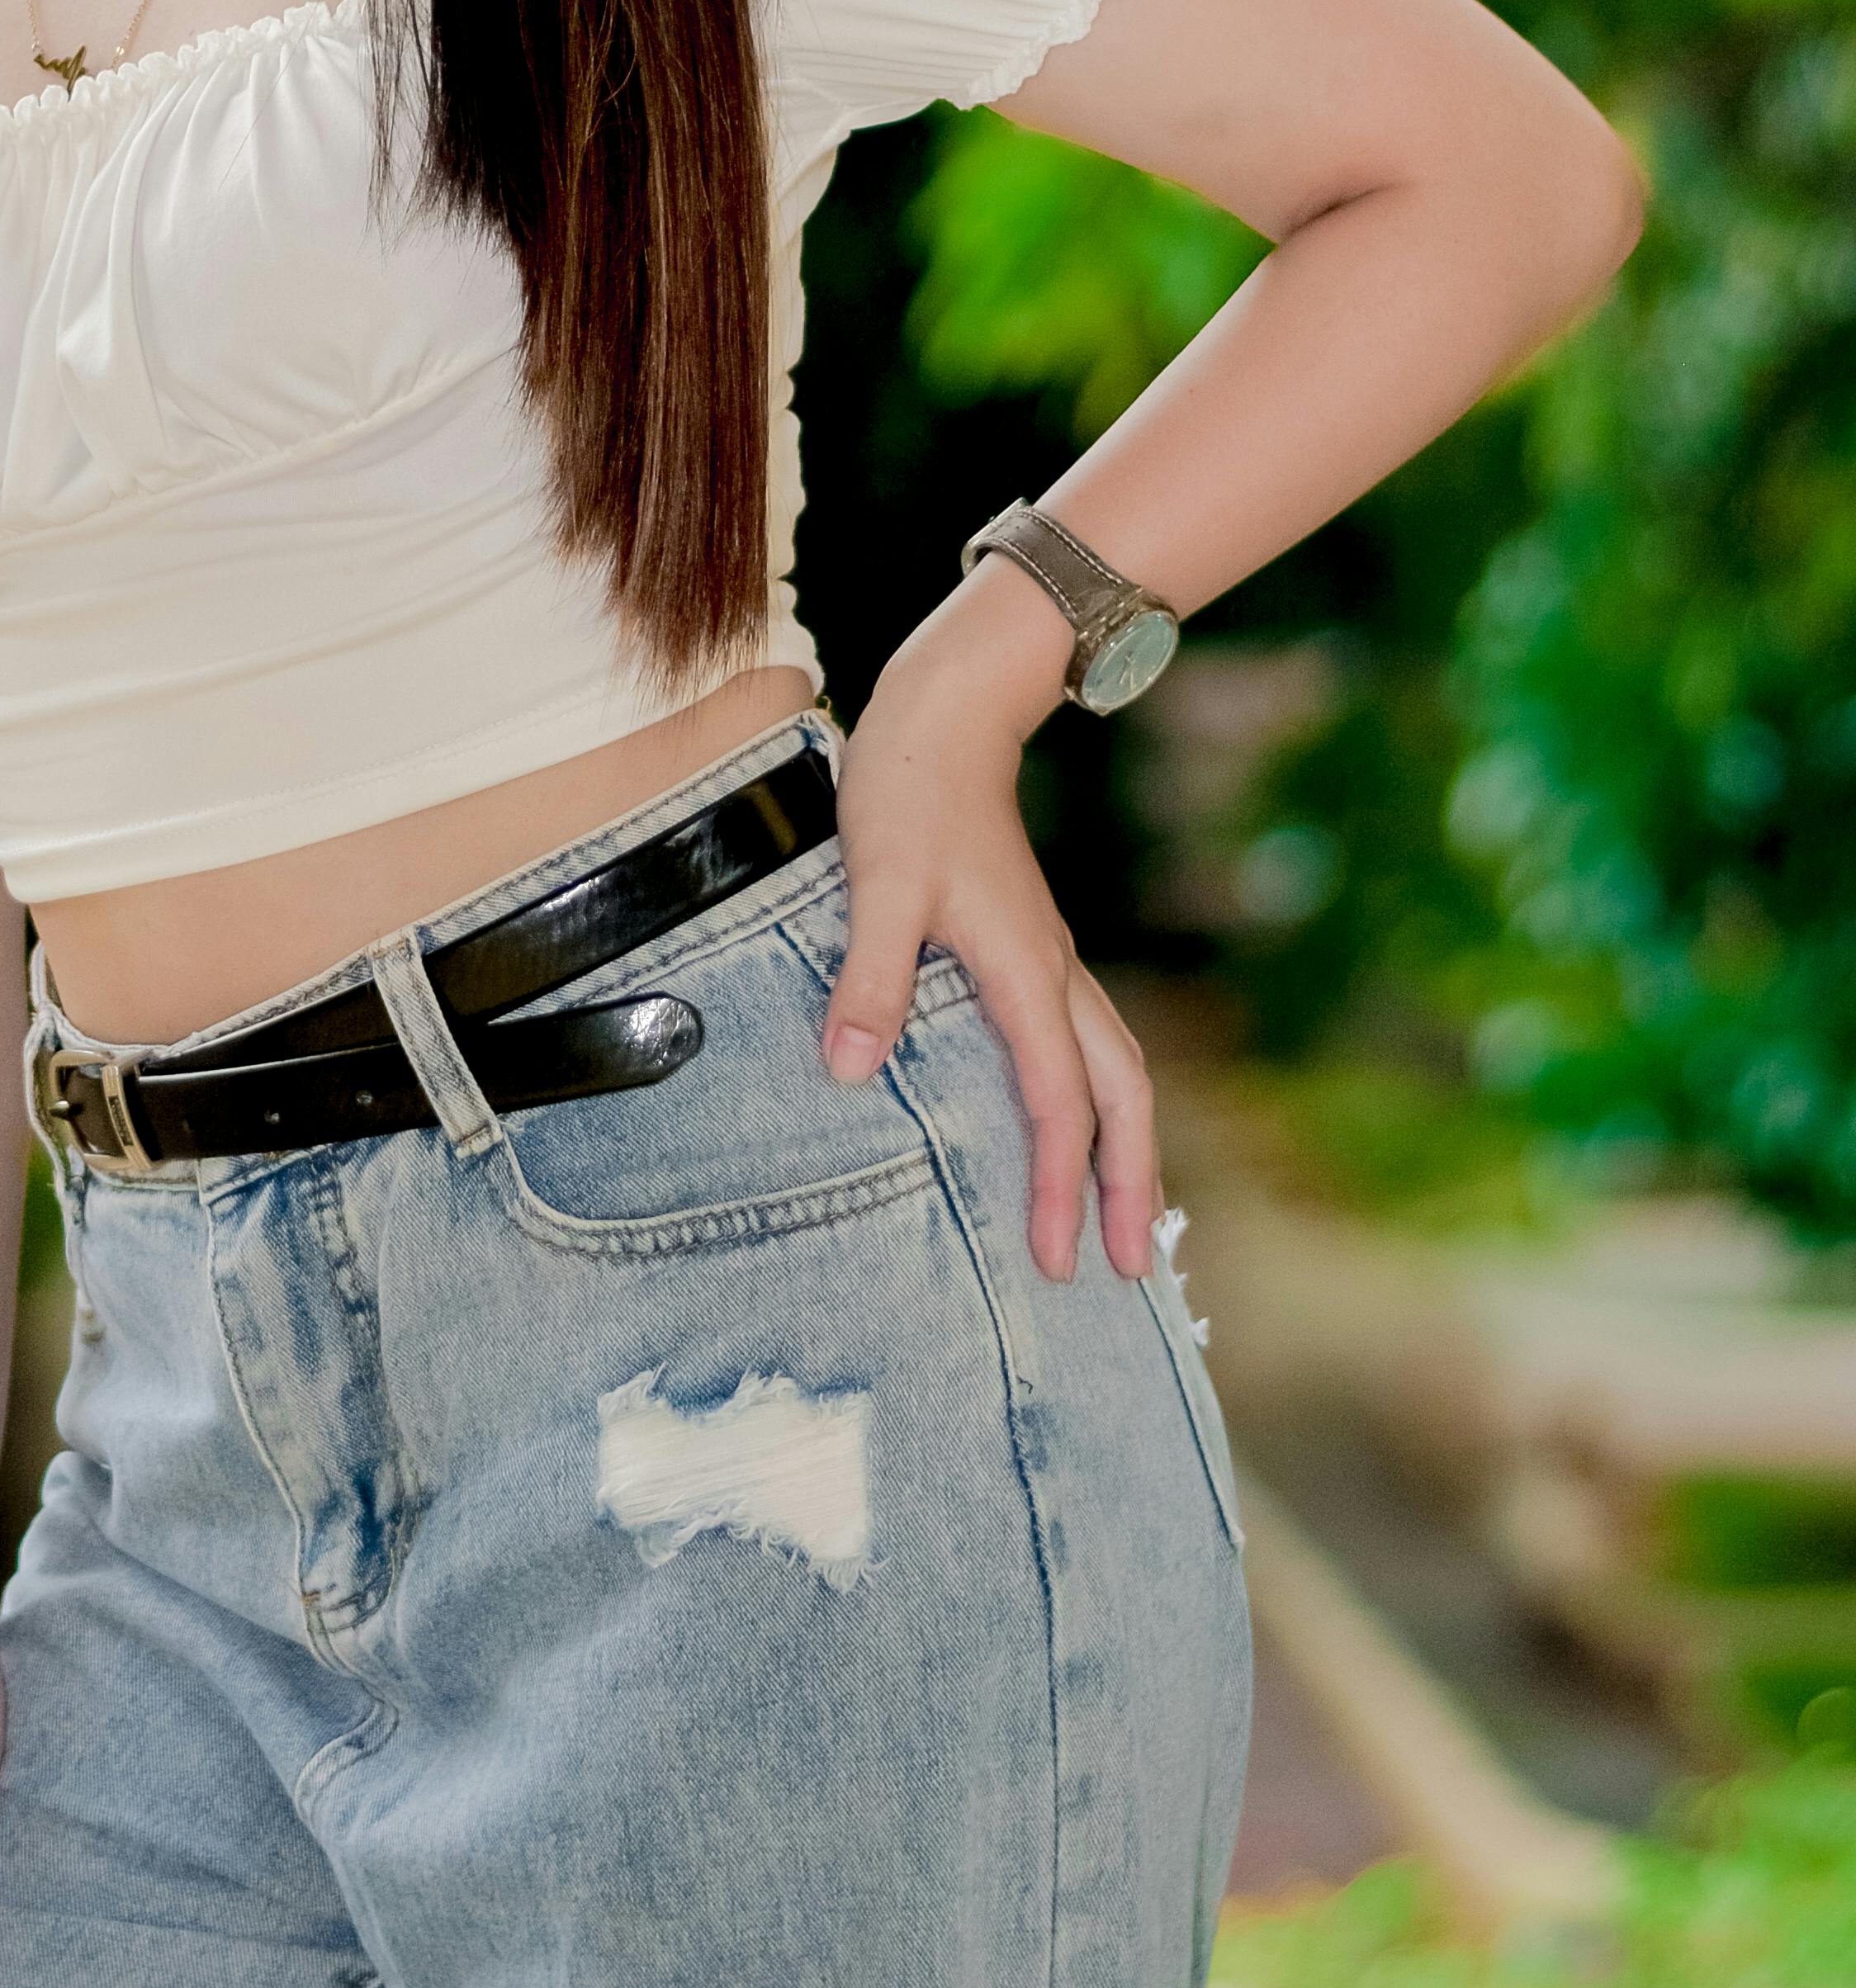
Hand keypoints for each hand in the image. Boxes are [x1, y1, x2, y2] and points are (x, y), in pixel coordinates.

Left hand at [822, 573, 1157, 1289]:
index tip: (1058, 1260)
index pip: (1060, 1102)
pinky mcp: (1032, 950)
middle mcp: (1054, 974)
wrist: (947, 715)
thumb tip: (854, 1070)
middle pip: (1122, 1098)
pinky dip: (1096, 1103)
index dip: (1060, 1186)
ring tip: (1126, 1221)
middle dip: (1133, 1187)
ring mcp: (1051, 962)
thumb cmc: (908, 791)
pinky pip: (1087, 1046)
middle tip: (1130, 1272)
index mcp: (1024, 971)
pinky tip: (1070, 1131)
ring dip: (1127, 1149)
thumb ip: (870, 974)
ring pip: (1118, 1071)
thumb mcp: (877, 881)